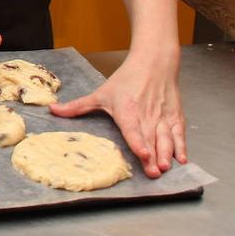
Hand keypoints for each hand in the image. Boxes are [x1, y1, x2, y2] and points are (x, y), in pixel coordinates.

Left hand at [49, 52, 187, 177]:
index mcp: (127, 110)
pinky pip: (179, 135)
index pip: (133, 129)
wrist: (154, 63)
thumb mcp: (100, 93)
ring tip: (165, 168)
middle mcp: (146, 116)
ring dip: (167, 154)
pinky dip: (181, 147)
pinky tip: (181, 159)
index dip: (138, 142)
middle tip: (154, 173)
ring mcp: (162, 117)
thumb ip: (78, 106)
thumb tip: (53, 111)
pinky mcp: (175, 118)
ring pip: (166, 138)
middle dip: (153, 157)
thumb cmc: (126, 79)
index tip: (142, 154)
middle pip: (150, 139)